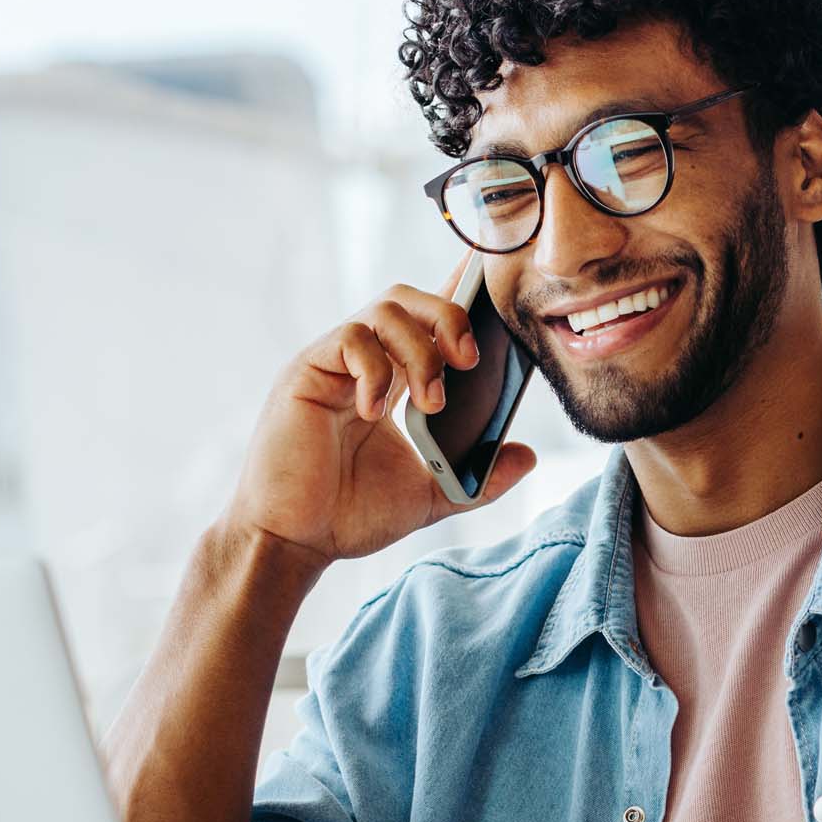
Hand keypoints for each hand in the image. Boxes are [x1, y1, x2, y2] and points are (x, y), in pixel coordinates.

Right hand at [220, 262, 537, 569]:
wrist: (294, 541)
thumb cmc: (350, 516)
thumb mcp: (431, 496)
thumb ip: (478, 477)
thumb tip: (528, 456)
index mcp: (392, 381)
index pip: (428, 322)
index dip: (459, 292)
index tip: (491, 279)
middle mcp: (362, 362)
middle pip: (409, 299)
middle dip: (449, 317)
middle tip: (470, 361)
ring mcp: (333, 363)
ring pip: (385, 310)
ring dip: (420, 350)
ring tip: (430, 401)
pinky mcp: (306, 372)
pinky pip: (350, 338)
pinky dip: (376, 370)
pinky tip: (376, 412)